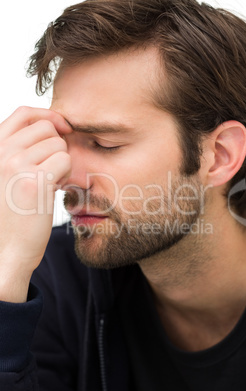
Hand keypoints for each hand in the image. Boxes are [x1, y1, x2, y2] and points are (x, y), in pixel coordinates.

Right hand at [0, 106, 71, 301]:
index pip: (23, 113)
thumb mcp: (6, 174)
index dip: (48, 115)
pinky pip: (65, 160)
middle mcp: (0, 152)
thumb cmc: (12, 213)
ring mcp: (15, 164)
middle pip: (47, 128)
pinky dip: (66, 175)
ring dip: (61, 163)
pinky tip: (54, 189)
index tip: (63, 127)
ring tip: (49, 183)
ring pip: (59, 144)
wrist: (6, 249)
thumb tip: (54, 127)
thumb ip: (20, 150)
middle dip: (57, 147)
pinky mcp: (35, 180)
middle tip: (51, 171)